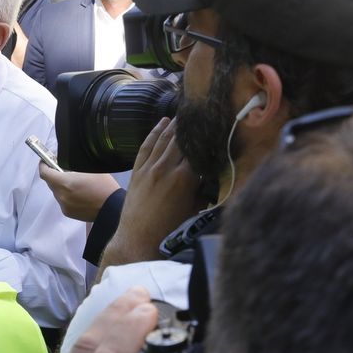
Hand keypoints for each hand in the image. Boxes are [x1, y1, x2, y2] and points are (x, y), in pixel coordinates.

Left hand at [38, 165, 119, 221]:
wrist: (113, 208)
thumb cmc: (104, 185)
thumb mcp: (90, 169)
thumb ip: (73, 167)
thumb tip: (65, 166)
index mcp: (64, 183)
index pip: (45, 173)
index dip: (44, 166)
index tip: (46, 161)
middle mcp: (61, 196)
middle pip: (51, 183)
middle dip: (55, 175)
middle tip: (64, 170)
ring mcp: (64, 206)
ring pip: (57, 193)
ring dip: (62, 186)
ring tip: (75, 183)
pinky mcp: (69, 213)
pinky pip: (63, 201)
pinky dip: (67, 196)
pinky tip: (80, 194)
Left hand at [100, 118, 205, 269]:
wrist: (138, 240)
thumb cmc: (169, 231)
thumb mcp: (194, 210)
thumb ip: (203, 190)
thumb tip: (212, 177)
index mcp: (185, 178)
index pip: (199, 149)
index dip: (207, 136)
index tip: (215, 125)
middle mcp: (166, 168)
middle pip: (182, 139)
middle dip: (192, 125)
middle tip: (202, 112)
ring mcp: (150, 168)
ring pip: (165, 138)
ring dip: (175, 124)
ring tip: (184, 113)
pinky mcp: (137, 171)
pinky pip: (146, 146)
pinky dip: (155, 132)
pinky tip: (162, 122)